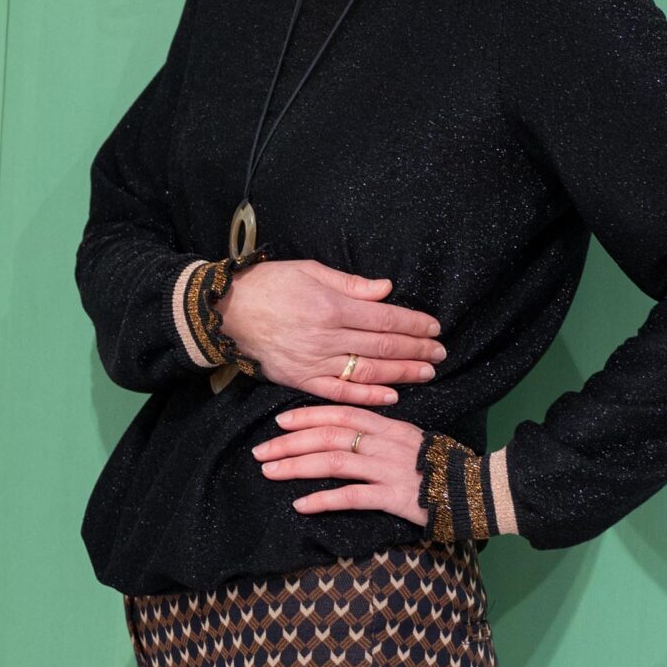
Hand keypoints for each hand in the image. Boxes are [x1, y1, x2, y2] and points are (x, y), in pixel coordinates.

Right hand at [215, 258, 445, 404]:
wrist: (226, 312)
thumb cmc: (269, 284)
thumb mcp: (310, 270)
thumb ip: (351, 284)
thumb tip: (386, 290)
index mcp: (331, 307)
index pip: (384, 319)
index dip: (413, 324)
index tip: (434, 328)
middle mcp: (327, 337)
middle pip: (382, 347)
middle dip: (416, 350)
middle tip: (440, 353)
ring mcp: (314, 362)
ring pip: (367, 372)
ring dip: (401, 374)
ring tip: (426, 373)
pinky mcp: (301, 380)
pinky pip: (340, 392)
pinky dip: (368, 395)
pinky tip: (391, 396)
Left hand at [249, 403, 430, 525]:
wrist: (478, 490)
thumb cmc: (444, 466)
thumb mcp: (413, 439)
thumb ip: (383, 434)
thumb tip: (350, 433)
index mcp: (389, 425)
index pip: (341, 411)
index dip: (308, 415)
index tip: (281, 422)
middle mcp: (385, 442)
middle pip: (329, 435)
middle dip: (291, 442)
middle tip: (262, 451)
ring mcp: (389, 469)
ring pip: (334, 462)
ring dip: (298, 466)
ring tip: (270, 472)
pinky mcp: (395, 498)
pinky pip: (353, 497)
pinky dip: (324, 499)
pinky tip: (301, 504)